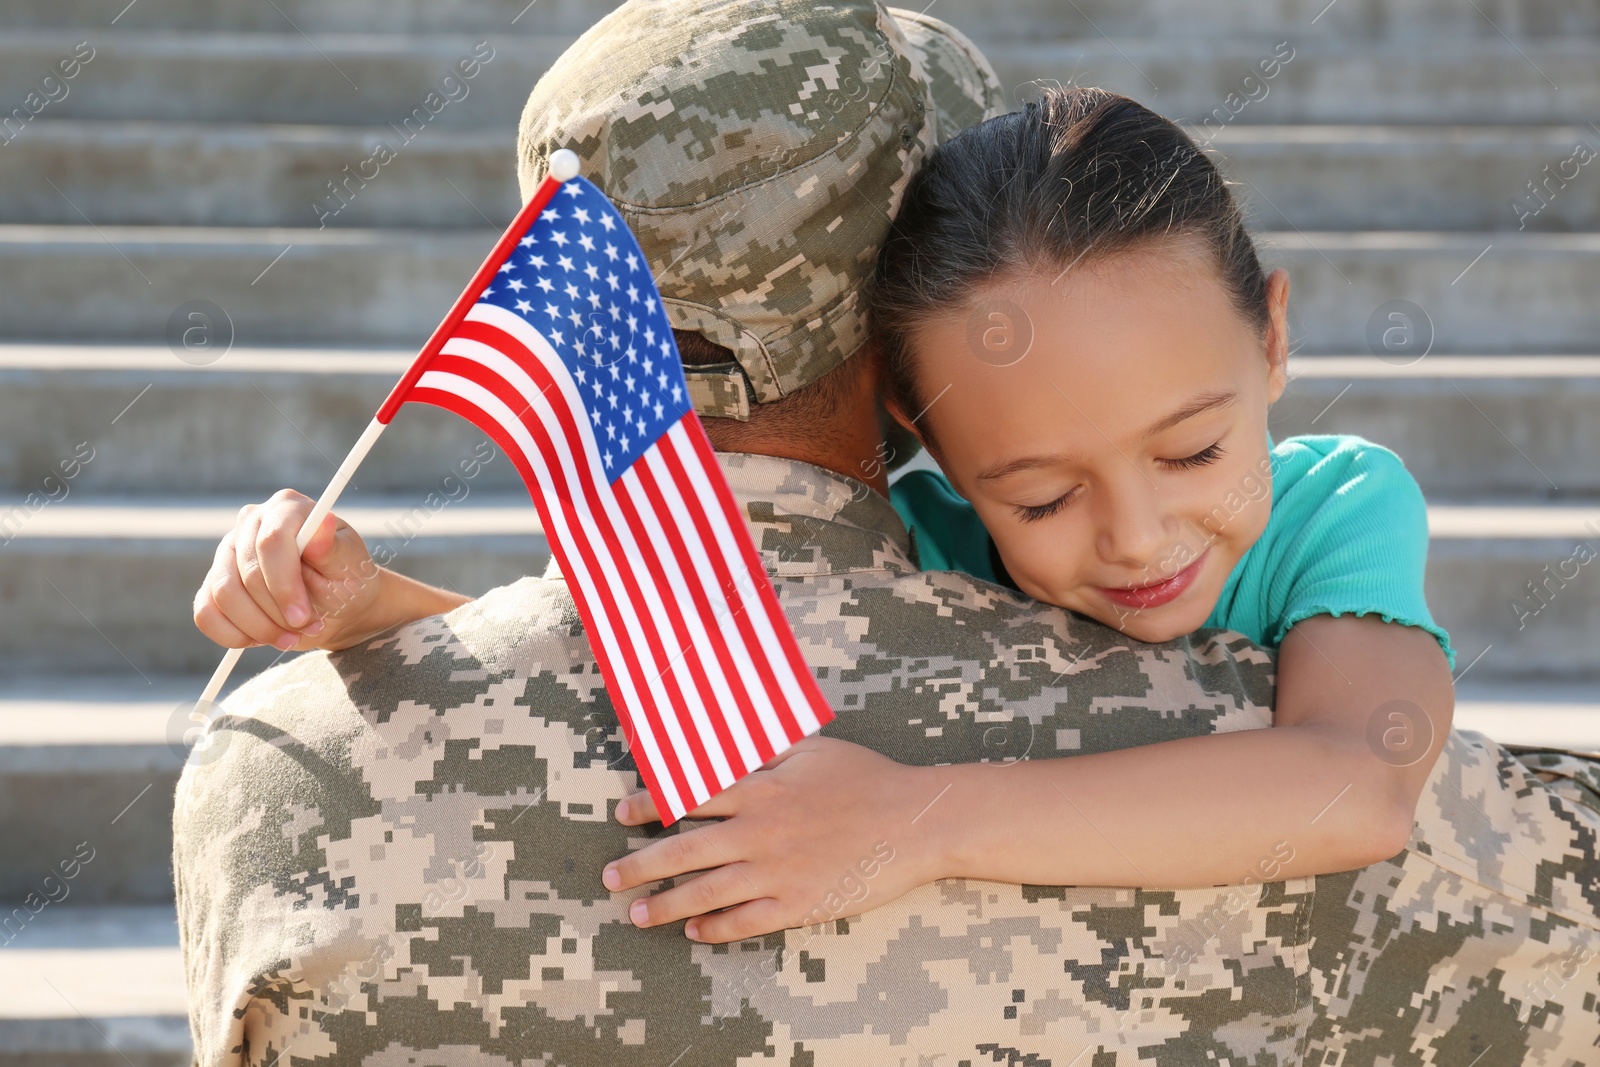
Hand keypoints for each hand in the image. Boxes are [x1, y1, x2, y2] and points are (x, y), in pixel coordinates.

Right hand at [193, 489, 385, 653]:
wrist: (338, 605)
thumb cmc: (347, 579)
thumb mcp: (350, 566)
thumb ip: (333, 547)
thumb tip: (320, 523)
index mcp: (287, 508)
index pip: (271, 542)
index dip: (284, 584)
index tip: (302, 617)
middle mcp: (251, 522)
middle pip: (247, 573)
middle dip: (276, 612)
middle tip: (307, 628)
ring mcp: (228, 551)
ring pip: (223, 594)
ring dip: (258, 627)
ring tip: (290, 637)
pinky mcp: (214, 581)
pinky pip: (205, 612)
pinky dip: (233, 635)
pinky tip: (262, 638)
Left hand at [601, 737, 944, 942]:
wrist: (913, 822)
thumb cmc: (865, 778)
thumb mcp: (810, 748)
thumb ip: (762, 748)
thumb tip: (723, 740)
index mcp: (759, 789)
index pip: (688, 798)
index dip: (649, 806)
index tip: (622, 815)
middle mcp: (758, 832)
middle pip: (683, 852)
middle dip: (640, 866)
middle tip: (610, 877)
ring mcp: (775, 872)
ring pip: (705, 893)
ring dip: (666, 905)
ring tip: (639, 914)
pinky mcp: (797, 904)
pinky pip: (744, 922)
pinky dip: (715, 929)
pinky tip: (695, 934)